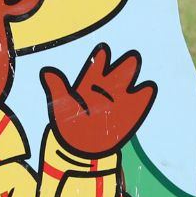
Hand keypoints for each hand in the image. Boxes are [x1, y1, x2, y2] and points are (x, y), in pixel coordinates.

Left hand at [42, 44, 155, 158]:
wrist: (78, 147)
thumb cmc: (68, 124)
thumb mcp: (60, 103)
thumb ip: (57, 87)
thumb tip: (47, 72)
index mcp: (88, 86)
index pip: (96, 69)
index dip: (100, 60)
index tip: (103, 50)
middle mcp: (104, 91)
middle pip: (115, 74)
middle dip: (122, 65)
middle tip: (130, 55)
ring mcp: (116, 103)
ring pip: (127, 85)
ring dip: (132, 76)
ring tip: (138, 64)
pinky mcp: (126, 116)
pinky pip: (137, 104)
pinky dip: (143, 97)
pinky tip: (149, 88)